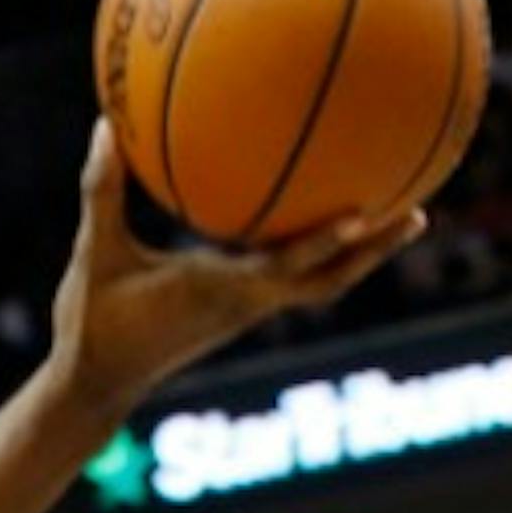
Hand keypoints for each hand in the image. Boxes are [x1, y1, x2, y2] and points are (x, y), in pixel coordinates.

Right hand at [51, 120, 426, 410]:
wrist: (95, 387)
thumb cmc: (93, 323)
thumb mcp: (94, 255)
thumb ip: (102, 191)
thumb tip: (106, 125)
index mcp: (216, 289)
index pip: (284, 269)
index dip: (324, 244)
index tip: (363, 212)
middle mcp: (244, 303)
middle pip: (327, 282)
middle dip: (373, 251)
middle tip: (418, 212)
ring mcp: (246, 312)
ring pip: (319, 285)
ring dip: (362, 257)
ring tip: (402, 216)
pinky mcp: (239, 315)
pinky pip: (293, 282)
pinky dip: (320, 255)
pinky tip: (325, 222)